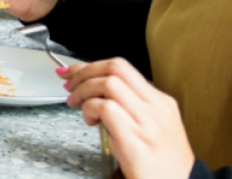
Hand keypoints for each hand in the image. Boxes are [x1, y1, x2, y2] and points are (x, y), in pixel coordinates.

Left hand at [61, 58, 194, 178]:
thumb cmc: (161, 164)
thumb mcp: (151, 127)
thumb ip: (130, 107)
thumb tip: (94, 92)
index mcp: (162, 102)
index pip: (122, 68)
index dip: (91, 66)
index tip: (72, 72)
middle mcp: (157, 108)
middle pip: (115, 68)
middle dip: (84, 72)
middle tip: (70, 86)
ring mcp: (148, 123)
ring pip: (109, 84)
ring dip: (84, 90)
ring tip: (78, 105)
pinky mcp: (136, 140)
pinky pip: (106, 108)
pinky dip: (89, 108)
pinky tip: (89, 121)